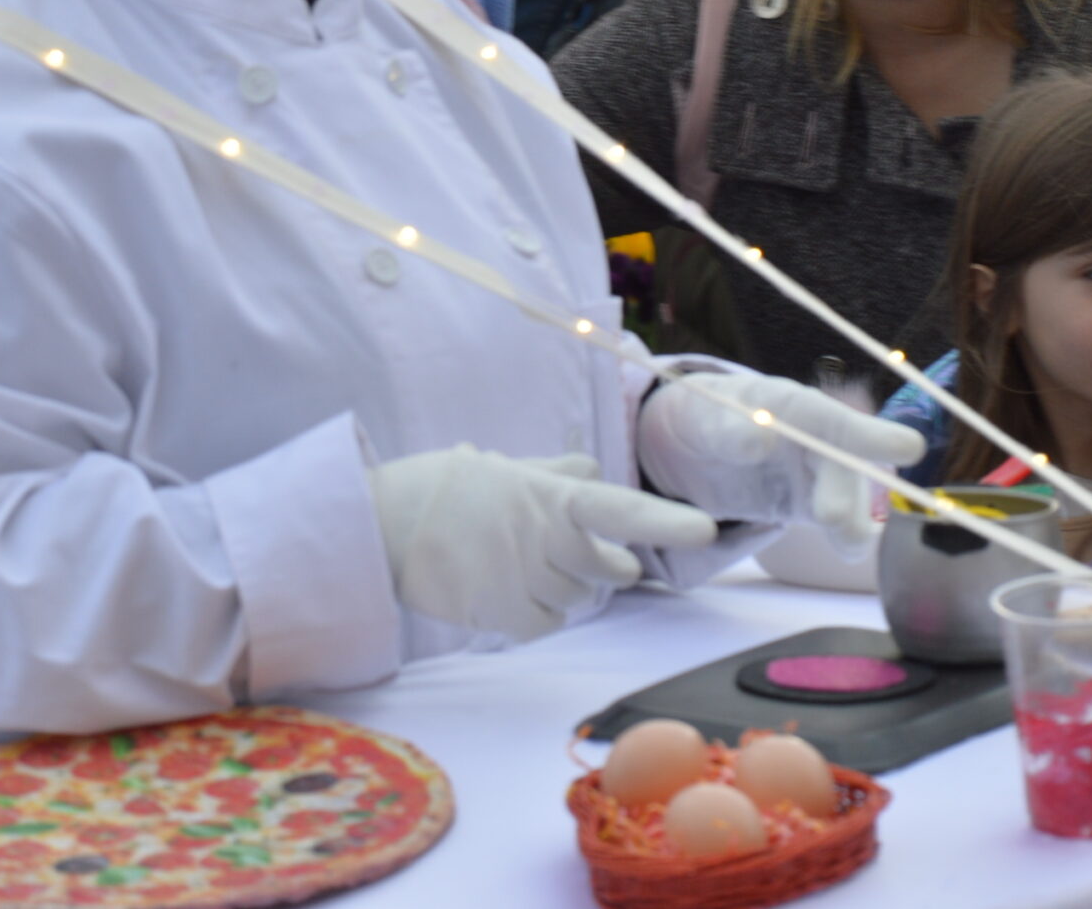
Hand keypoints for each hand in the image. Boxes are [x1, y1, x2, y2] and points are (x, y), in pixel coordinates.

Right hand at [368, 446, 716, 640]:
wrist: (385, 526)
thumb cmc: (447, 490)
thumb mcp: (503, 470)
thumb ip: (555, 474)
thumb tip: (592, 467)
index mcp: (549, 497)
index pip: (618, 508)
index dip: (664, 521)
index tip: (706, 529)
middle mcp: (544, 538)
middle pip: (607, 569)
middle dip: (602, 564)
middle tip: (562, 549)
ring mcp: (525, 579)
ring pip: (578, 600)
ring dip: (561, 587)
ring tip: (517, 563)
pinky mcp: (504, 614)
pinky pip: (547, 624)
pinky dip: (535, 613)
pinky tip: (504, 590)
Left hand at [636, 372, 925, 551]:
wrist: (698, 446)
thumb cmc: (707, 417)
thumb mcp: (706, 421)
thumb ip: (728, 432)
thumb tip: (758, 440)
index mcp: (788, 403)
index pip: (828, 416)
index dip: (869, 433)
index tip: (909, 448)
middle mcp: (815, 435)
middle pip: (842, 460)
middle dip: (844, 488)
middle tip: (832, 518)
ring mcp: (818, 471)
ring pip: (848, 494)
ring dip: (853, 519)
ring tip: (848, 545)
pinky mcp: (812, 504)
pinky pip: (838, 521)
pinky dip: (849, 537)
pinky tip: (851, 552)